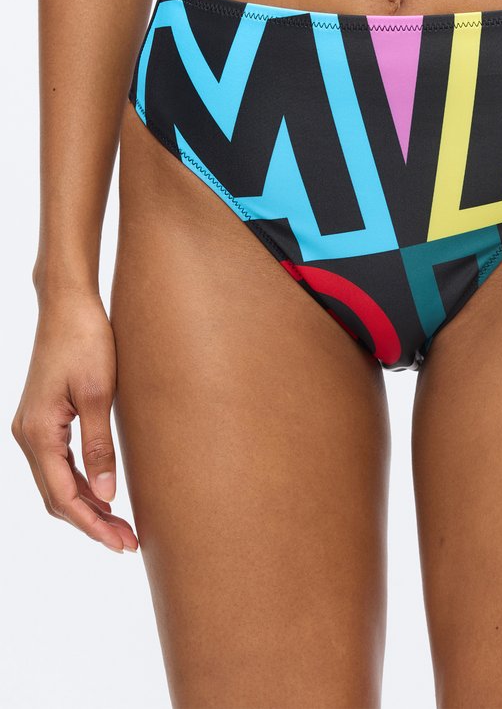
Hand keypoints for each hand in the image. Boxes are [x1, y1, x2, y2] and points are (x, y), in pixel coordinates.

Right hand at [11, 288, 138, 553]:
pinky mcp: (43, 418)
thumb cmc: (85, 340)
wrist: (68, 304)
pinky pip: (57, 464)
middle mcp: (27, 435)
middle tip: (128, 542)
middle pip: (56, 496)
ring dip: (86, 506)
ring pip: (56, 482)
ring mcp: (32, 427)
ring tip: (121, 525)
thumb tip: (106, 495)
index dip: (93, 525)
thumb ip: (99, 446)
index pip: (64, 496)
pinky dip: (79, 484)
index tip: (123, 543)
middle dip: (92, 523)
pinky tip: (104, 493)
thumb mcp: (98, 393)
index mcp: (38, 433)